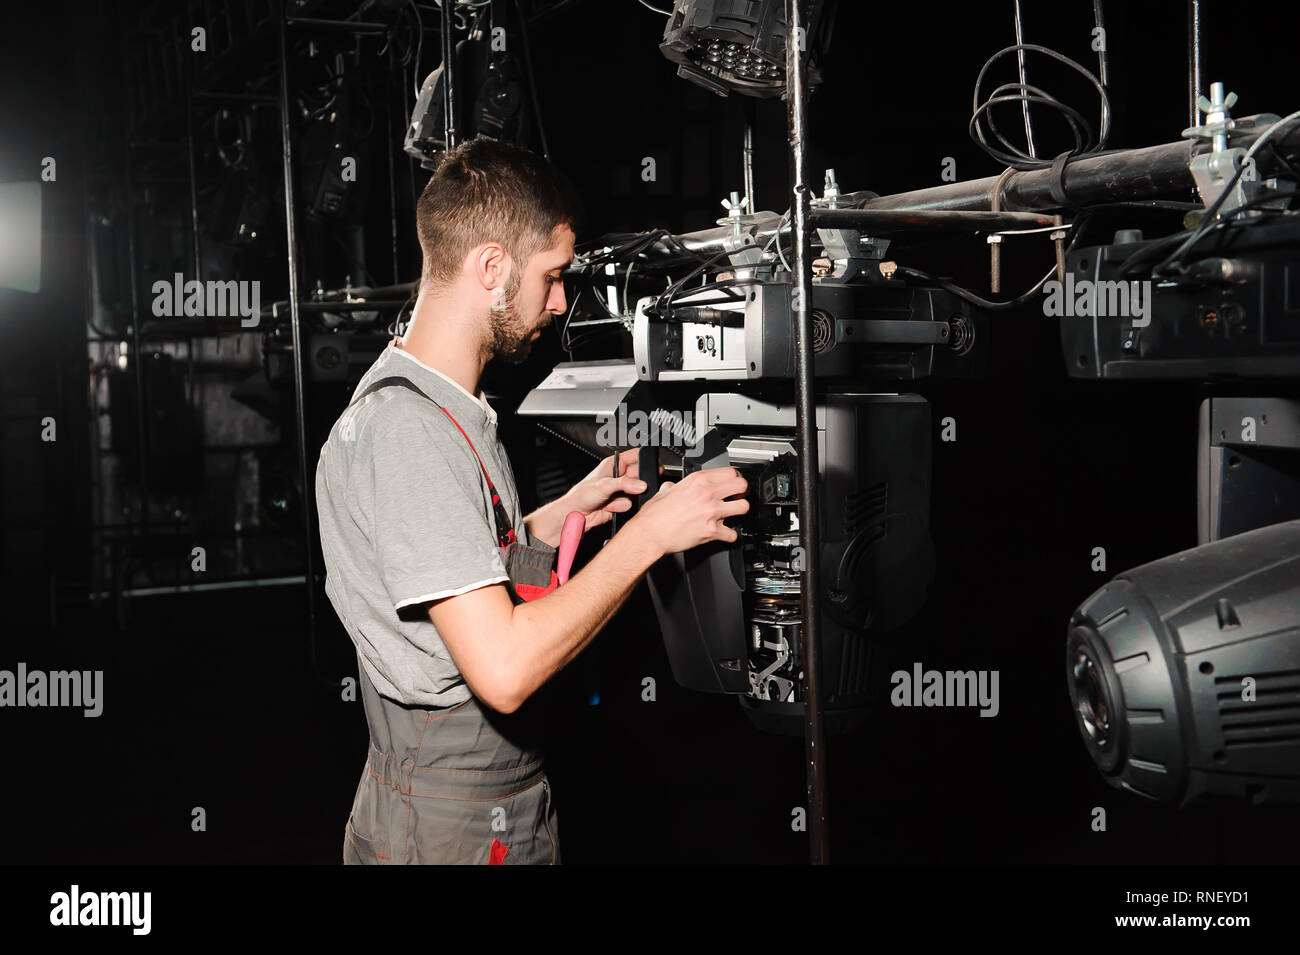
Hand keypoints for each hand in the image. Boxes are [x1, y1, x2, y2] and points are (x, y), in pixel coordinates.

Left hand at [526, 449, 649, 545]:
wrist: (575, 515)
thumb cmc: (580, 495)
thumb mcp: (604, 485)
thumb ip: (624, 484)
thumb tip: (640, 485)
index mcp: (613, 465)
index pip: (634, 456)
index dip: (644, 459)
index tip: (652, 464)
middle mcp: (617, 477)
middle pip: (638, 477)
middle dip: (635, 485)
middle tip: (630, 489)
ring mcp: (619, 491)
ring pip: (635, 493)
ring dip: (623, 499)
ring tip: (610, 499)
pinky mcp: (619, 504)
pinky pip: (629, 505)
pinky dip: (620, 508)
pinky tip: (609, 507)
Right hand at [628, 466, 748, 557]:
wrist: (649, 533)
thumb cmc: (654, 515)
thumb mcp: (665, 490)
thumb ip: (675, 486)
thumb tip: (674, 486)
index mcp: (698, 480)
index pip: (730, 472)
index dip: (733, 478)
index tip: (732, 484)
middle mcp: (707, 493)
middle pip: (742, 486)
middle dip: (741, 492)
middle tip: (736, 497)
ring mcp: (711, 512)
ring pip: (743, 507)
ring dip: (739, 512)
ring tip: (732, 514)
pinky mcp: (712, 531)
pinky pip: (733, 534)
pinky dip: (730, 536)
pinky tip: (724, 533)